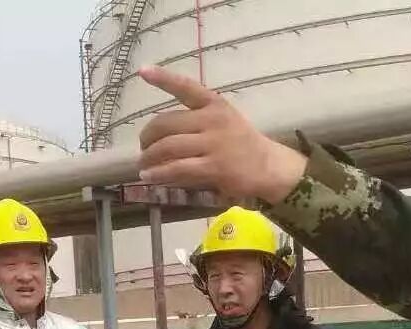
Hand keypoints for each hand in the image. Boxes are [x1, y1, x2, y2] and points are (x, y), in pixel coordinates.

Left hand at [137, 65, 308, 203]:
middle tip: (142, 148)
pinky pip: (178, 168)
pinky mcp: (215, 167)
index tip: (143, 71)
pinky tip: (149, 176)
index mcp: (214, 104)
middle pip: (166, 124)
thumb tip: (157, 136)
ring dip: (149, 157)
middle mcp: (213, 119)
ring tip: (142, 165)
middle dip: (147, 137)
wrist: (269, 166)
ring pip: (169, 147)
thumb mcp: (222, 120)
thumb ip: (194, 122)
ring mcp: (214, 143)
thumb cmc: (240, 144)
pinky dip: (159, 173)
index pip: (186, 87)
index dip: (163, 79)